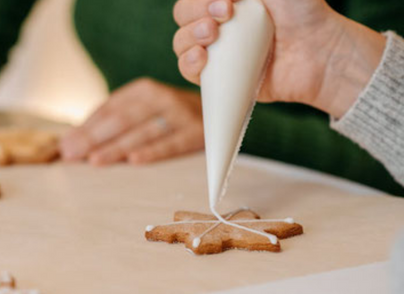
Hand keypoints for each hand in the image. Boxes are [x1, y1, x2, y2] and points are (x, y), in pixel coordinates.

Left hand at [60, 78, 203, 165]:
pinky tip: (134, 161)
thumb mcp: (143, 110)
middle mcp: (161, 97)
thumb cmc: (169, 117)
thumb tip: (71, 141)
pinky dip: (153, 151)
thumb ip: (109, 122)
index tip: (65, 145)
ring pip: (143, 132)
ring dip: (117, 147)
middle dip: (94, 138)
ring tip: (94, 160)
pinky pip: (172, 143)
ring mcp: (180, 114)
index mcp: (143, 90)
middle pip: (122, 119)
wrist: (222, 111)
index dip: (86, 127)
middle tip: (71, 154)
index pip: (109, 109)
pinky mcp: (198, 133)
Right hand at [172, 0, 385, 117]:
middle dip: (194, 14)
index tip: (226, 3)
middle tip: (223, 17)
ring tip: (211, 38)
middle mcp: (219, 24)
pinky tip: (201, 58)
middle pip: (182, 16)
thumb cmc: (303, 12)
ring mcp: (217, 51)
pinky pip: (189, 72)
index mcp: (228, 0)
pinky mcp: (219, 78)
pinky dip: (188, 64)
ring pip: (181, 43)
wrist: (320, 52)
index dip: (200, 0)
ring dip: (189, 38)